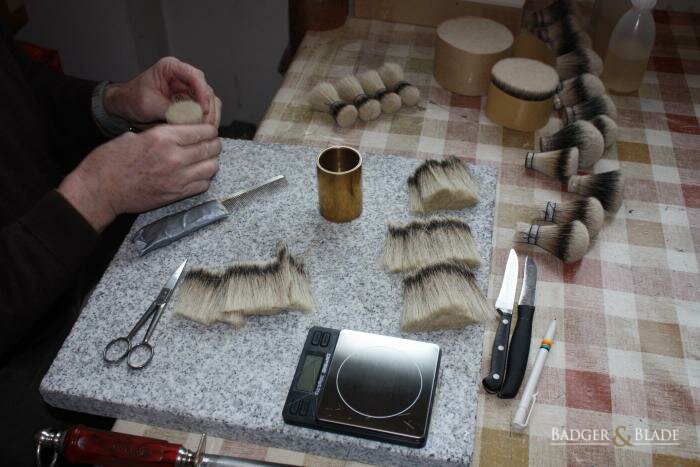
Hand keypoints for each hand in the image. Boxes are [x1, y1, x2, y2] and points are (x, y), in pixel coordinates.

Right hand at [58, 124, 221, 231]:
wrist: (101, 190)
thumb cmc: (111, 161)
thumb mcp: (134, 136)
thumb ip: (161, 134)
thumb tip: (180, 132)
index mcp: (163, 137)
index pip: (202, 130)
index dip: (208, 129)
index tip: (208, 130)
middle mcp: (175, 157)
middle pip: (211, 148)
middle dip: (213, 144)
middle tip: (209, 143)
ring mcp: (178, 178)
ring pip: (212, 167)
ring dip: (211, 161)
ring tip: (204, 159)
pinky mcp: (177, 194)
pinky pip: (203, 184)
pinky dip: (204, 178)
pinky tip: (197, 174)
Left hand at [103, 57, 221, 126]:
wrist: (124, 106)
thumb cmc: (132, 99)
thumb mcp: (149, 104)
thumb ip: (171, 111)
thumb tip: (190, 120)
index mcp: (171, 68)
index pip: (195, 76)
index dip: (202, 93)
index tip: (202, 109)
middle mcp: (182, 76)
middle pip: (206, 90)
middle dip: (208, 109)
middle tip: (205, 125)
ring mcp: (188, 89)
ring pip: (209, 101)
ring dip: (208, 116)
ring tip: (204, 130)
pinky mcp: (190, 102)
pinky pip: (204, 110)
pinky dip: (204, 120)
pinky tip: (201, 129)